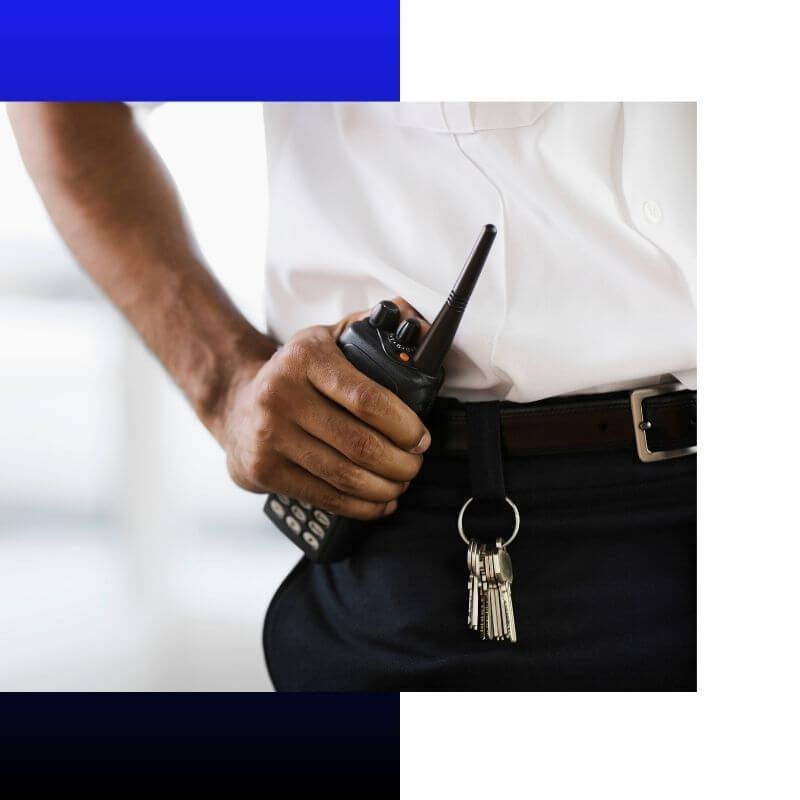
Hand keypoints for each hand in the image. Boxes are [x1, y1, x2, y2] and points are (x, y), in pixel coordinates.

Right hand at [215, 298, 430, 519]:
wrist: (236, 402)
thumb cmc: (294, 373)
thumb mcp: (327, 339)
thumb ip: (369, 327)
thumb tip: (415, 319)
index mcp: (305, 359)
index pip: (366, 398)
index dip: (403, 424)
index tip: (421, 437)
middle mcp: (281, 396)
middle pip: (359, 444)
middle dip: (401, 462)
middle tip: (415, 463)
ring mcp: (270, 437)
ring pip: (344, 476)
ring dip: (385, 487)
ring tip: (401, 482)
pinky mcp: (265, 471)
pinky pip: (325, 497)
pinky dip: (361, 506)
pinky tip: (379, 501)